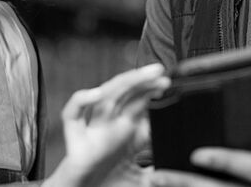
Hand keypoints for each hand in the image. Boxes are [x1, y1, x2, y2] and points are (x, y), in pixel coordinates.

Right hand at [45, 63, 169, 186]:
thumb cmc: (109, 185)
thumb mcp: (142, 179)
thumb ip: (158, 171)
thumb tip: (178, 167)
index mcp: (127, 131)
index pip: (142, 104)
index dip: (156, 93)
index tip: (171, 86)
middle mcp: (111, 125)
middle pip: (128, 94)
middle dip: (145, 82)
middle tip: (163, 75)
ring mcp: (93, 129)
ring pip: (106, 95)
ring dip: (124, 82)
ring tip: (144, 75)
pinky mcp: (74, 138)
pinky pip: (72, 114)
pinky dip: (81, 100)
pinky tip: (96, 94)